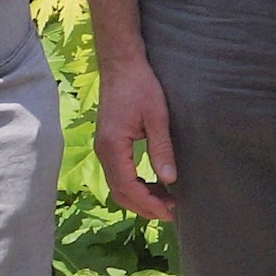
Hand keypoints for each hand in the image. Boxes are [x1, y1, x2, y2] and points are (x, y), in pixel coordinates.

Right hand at [95, 60, 176, 220]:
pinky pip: (119, 174)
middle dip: (144, 206)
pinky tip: (155, 184)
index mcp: (113, 146)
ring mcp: (103, 149)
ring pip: (118, 185)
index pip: (128, 187)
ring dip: (140, 197)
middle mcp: (103, 151)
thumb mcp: (157, 116)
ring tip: (167, 199)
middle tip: (172, 210)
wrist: (121, 65)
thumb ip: (161, 148)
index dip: (148, 204)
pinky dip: (135, 185)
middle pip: (120, 192)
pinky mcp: (108, 145)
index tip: (170, 211)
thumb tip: (169, 179)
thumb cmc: (140, 85)